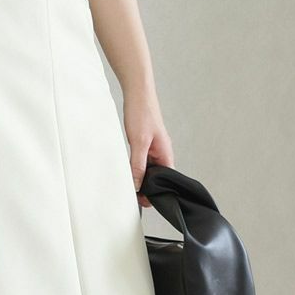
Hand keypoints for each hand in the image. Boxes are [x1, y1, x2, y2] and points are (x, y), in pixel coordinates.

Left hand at [123, 89, 172, 208]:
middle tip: (136, 198)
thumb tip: (137, 185)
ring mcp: (152, 148)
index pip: (167, 179)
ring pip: (148, 169)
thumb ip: (138, 165)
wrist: (137, 92)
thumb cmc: (142, 113)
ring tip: (131, 188)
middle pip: (157, 176)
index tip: (147, 201)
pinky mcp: (143, 143)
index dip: (158, 191)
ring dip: (140, 177)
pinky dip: (135, 168)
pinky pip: (141, 161)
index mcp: (166, 153)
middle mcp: (161, 152)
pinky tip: (128, 172)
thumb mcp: (139, 142)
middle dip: (148, 187)